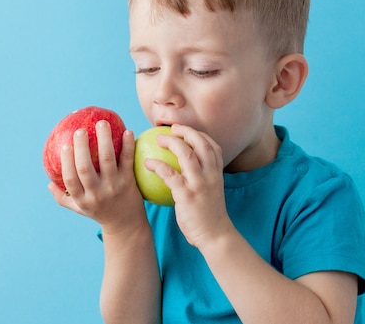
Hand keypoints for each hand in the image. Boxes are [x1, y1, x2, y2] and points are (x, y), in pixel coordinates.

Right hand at [48, 120, 145, 232]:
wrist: (127, 226)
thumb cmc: (100, 212)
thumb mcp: (79, 209)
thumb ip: (63, 197)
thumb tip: (48, 182)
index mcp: (82, 199)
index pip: (70, 179)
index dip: (66, 161)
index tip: (65, 145)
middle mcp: (97, 194)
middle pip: (85, 168)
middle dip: (81, 147)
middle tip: (80, 130)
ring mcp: (114, 187)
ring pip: (107, 160)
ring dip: (104, 139)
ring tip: (102, 123)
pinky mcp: (129, 182)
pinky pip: (127, 160)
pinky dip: (128, 145)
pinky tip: (127, 131)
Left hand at [143, 124, 232, 247]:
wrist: (215, 236)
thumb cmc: (208, 216)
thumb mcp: (210, 192)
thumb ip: (200, 180)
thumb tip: (182, 171)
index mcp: (217, 173)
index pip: (213, 145)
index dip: (199, 134)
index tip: (185, 131)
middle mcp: (211, 174)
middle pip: (200, 143)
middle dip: (185, 131)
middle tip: (170, 128)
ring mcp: (200, 183)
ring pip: (185, 154)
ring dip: (171, 142)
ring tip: (157, 140)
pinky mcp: (187, 194)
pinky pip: (169, 174)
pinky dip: (157, 165)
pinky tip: (147, 163)